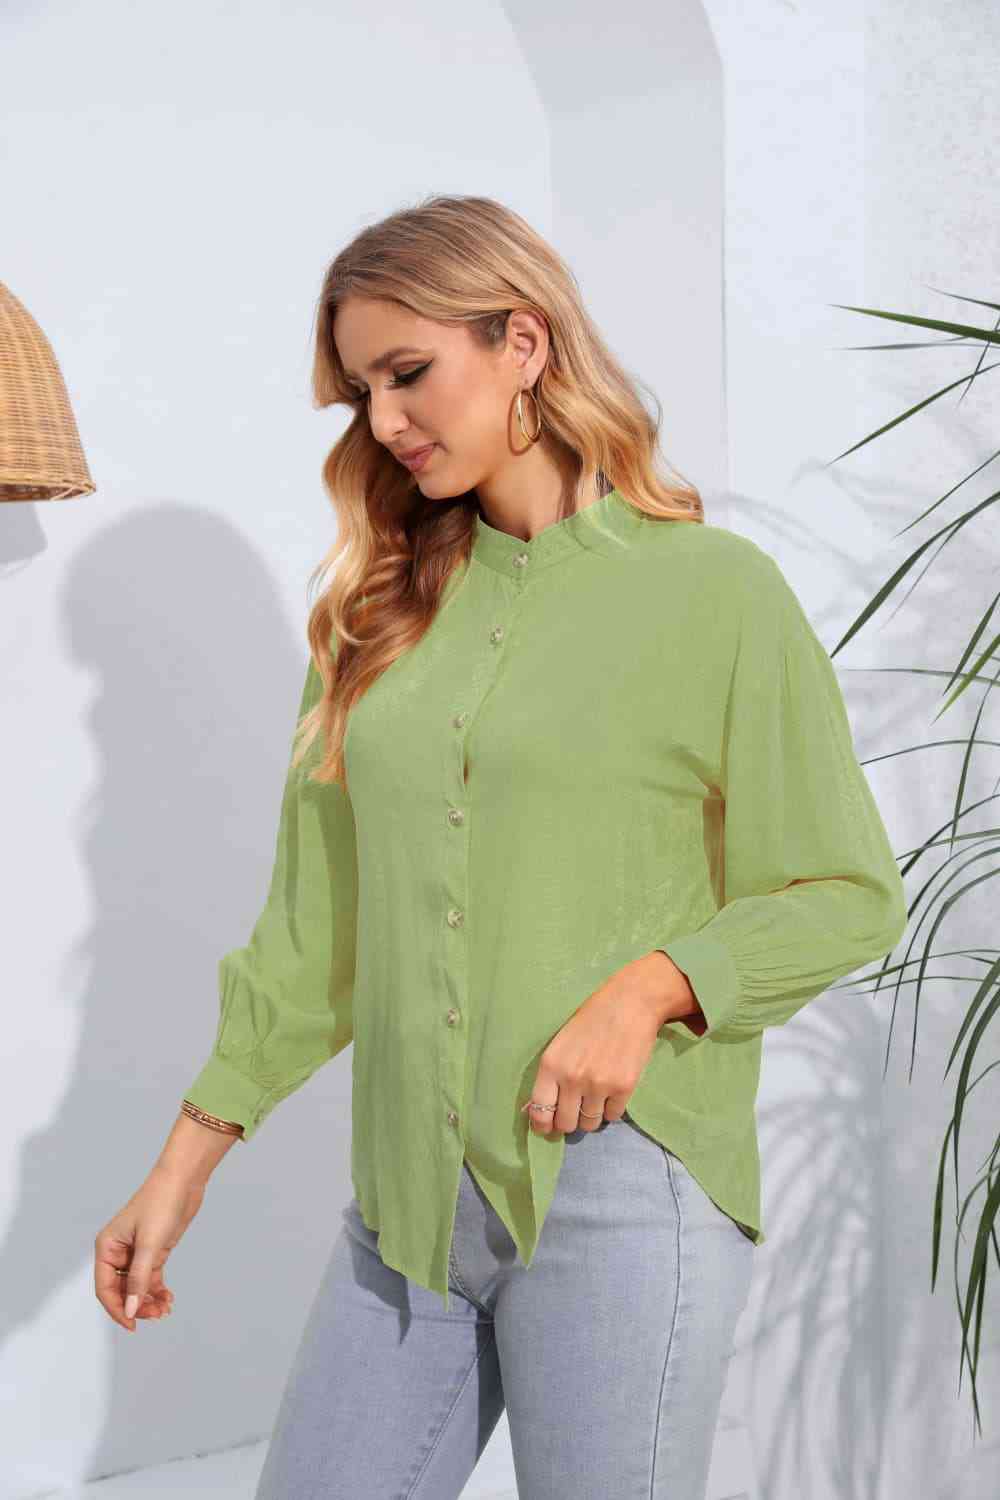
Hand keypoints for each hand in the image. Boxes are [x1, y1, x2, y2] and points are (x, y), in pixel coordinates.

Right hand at [94, 1164, 206, 1331]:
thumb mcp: (149, 1244)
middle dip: (136, 1306)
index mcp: (107, 1247)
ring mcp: (136, 1252)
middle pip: (121, 1290)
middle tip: (156, 1315)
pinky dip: (157, 1290)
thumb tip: (130, 1310)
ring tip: (165, 1309)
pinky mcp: (153, 1251)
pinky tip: (168, 1299)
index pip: (105, 1287)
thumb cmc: (161, 1203)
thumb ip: (139, 1279)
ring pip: (137, 1286)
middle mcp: (118, 1251)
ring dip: (148, 1301)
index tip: (132, 1325)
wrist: (183, 1180)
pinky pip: (150, 1278)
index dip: (117, 1309)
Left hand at [521, 951, 702, 1134]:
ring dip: (592, 1115)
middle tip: (575, 1110)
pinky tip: (613, 1091)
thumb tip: (541, 1107)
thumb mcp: (562, 1042)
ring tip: (596, 1096)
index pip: (540, 1111)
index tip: (546, 1129)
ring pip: (590, 1123)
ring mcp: (599, 1085)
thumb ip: (552, 1073)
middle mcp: (572, 1079)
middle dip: (569, 1121)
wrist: (630, 1002)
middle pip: (566, 1124)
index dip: (542, 1126)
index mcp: (551, 1065)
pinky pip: (613, 1116)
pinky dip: (612, 1109)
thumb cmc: (592, 1018)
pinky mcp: (624, 1088)